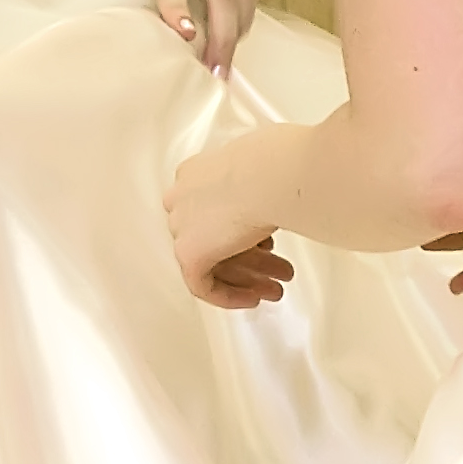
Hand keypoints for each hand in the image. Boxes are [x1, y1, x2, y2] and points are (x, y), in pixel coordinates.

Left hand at [168, 137, 289, 309]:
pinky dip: (228, 295)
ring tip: (277, 289)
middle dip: (252, 260)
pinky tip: (255, 298)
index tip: (268, 246)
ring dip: (248, 278)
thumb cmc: (277, 165)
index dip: (244, 234)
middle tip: (279, 272)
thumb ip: (259, 190)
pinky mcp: (188, 252)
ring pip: (212, 261)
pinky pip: (202, 284)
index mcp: (195, 174)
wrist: (271, 175)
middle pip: (215, 238)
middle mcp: (183, 198)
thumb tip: (280, 200)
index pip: (213, 213)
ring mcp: (182, 226)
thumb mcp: (266, 171)